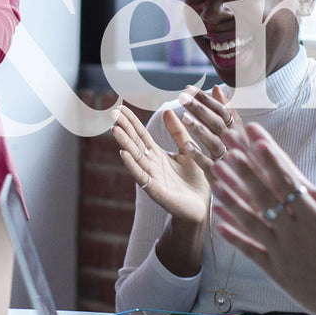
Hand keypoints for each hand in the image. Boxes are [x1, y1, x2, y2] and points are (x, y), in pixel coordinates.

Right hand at [112, 104, 211, 226]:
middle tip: (112, 114)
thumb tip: (167, 110)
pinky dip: (132, 165)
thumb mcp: (188, 150)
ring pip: (135, 158)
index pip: (141, 135)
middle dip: (124, 129)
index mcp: (157, 155)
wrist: (203, 206)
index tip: (120, 108)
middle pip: (135, 144)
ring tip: (115, 129)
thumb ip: (178, 132)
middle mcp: (151, 165)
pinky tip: (123, 154)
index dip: (131, 121)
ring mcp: (152, 178)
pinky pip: (142, 177)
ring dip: (125, 143)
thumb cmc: (195, 179)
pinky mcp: (156, 191)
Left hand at [174, 84, 238, 174]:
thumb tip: (217, 88)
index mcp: (238, 130)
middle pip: (217, 122)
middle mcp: (235, 143)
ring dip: (200, 129)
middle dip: (200, 109)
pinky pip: (209, 164)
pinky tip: (187, 145)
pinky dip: (199, 154)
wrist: (252, 187)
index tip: (189, 88)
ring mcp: (229, 159)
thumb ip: (227, 111)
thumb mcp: (236, 132)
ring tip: (184, 118)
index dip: (205, 99)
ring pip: (214, 142)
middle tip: (183, 97)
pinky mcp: (220, 175)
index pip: (222, 110)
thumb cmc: (241, 155)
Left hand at [212, 122, 315, 314]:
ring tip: (216, 182)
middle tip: (226, 152)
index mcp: (315, 219)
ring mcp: (281, 253)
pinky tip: (218, 224)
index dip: (271, 160)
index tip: (257, 140)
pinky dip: (234, 237)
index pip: (288, 182)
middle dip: (244, 173)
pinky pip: (250, 251)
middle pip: (263, 198)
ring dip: (232, 200)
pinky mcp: (275, 271)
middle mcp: (293, 234)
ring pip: (251, 222)